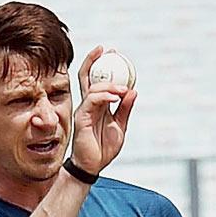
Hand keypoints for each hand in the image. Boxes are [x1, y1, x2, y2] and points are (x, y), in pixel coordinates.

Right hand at [70, 46, 137, 174]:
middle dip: (95, 60)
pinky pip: (92, 101)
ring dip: (110, 85)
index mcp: (97, 105)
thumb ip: (125, 109)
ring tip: (124, 90)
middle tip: (109, 51)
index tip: (113, 52)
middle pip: (87, 76)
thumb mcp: (120, 126)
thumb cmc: (104, 148)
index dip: (102, 64)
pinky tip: (116, 97)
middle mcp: (88, 104)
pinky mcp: (82, 117)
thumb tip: (133, 91)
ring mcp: (84, 110)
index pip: (96, 80)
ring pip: (93, 88)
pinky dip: (105, 96)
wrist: (93, 165)